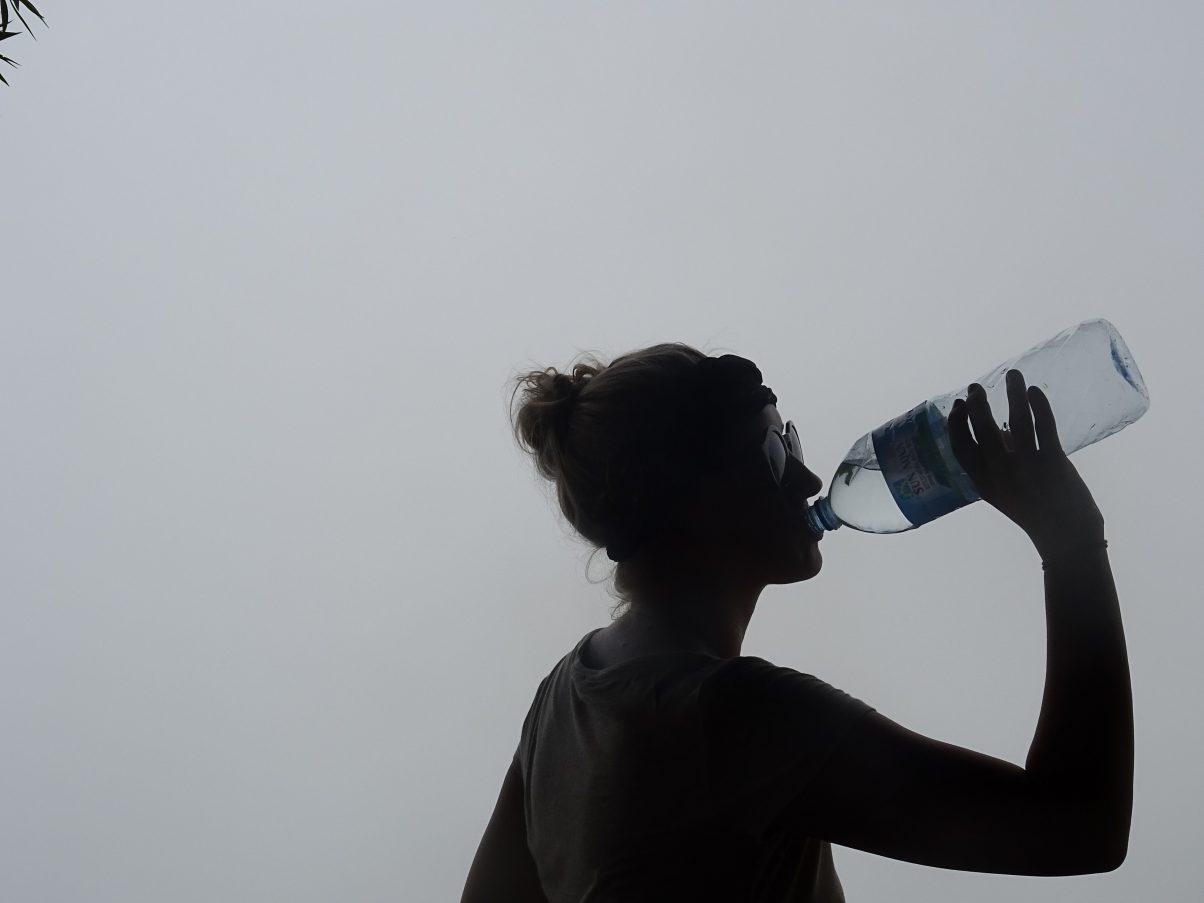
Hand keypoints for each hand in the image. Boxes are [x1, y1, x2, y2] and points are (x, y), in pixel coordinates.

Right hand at [947, 369, 1104, 556]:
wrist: (1066, 540)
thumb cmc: (1036, 513)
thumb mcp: (1006, 491)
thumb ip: (1001, 460)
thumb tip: (1000, 427)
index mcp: (984, 483)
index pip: (960, 447)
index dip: (955, 423)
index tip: (956, 404)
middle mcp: (1001, 475)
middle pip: (983, 430)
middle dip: (977, 403)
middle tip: (976, 387)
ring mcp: (1027, 469)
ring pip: (1016, 422)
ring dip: (1012, 393)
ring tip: (1013, 374)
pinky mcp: (1054, 464)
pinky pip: (1044, 427)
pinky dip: (1038, 405)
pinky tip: (1034, 391)